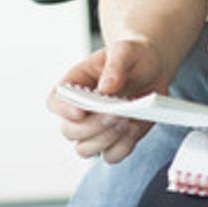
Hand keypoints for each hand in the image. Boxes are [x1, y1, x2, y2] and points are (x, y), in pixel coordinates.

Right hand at [46, 39, 166, 163]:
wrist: (152, 67)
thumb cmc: (132, 56)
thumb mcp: (126, 50)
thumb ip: (115, 65)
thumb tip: (106, 88)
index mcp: (75, 84)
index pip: (55, 101)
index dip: (62, 109)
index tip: (80, 111)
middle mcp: (81, 110)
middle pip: (69, 131)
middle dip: (92, 126)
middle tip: (117, 114)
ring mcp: (96, 128)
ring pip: (85, 149)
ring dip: (106, 140)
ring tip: (127, 121)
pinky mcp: (115, 140)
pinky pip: (111, 156)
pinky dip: (122, 147)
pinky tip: (134, 129)